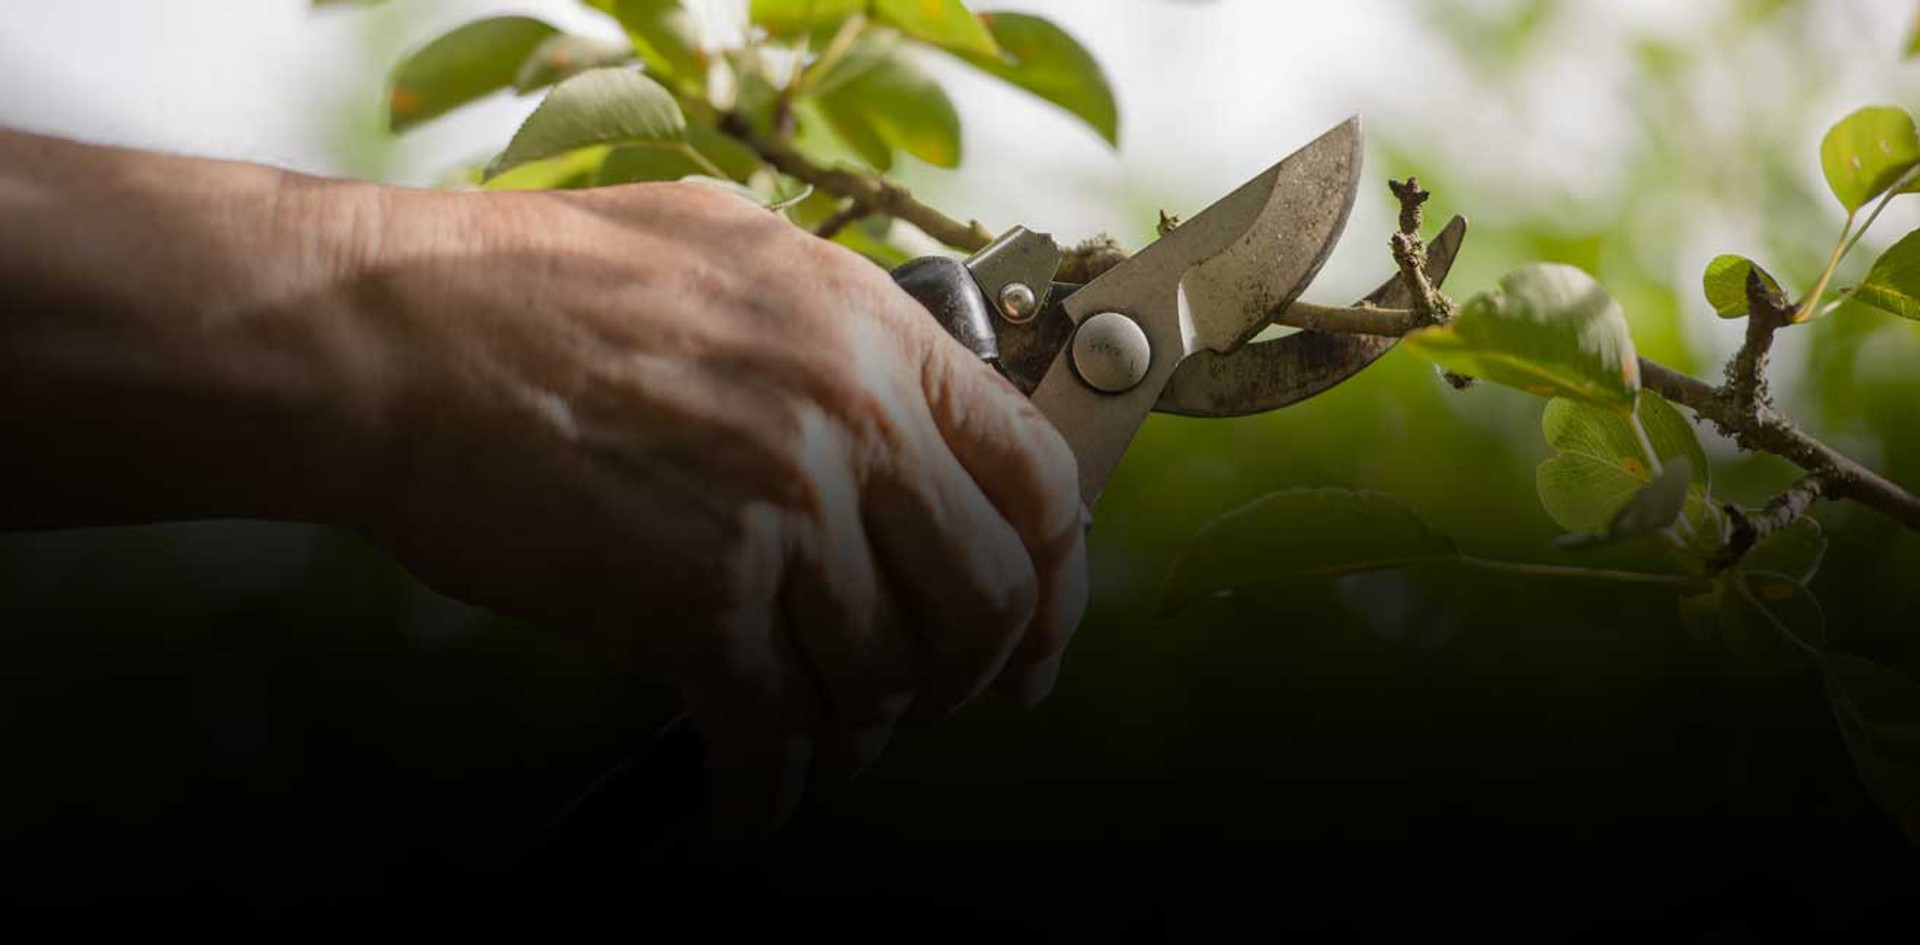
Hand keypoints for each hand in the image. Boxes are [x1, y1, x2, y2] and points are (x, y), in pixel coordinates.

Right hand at [355, 182, 1088, 831]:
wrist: (392, 338)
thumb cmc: (535, 287)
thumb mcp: (732, 251)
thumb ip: (841, 331)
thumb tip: (911, 410)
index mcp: (872, 333)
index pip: (1038, 480)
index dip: (1055, 581)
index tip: (1035, 639)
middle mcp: (850, 422)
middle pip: (988, 600)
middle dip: (968, 677)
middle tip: (930, 700)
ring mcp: (780, 514)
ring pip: (886, 679)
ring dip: (859, 731)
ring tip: (817, 733)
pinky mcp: (697, 603)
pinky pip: (777, 732)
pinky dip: (772, 787)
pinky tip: (749, 795)